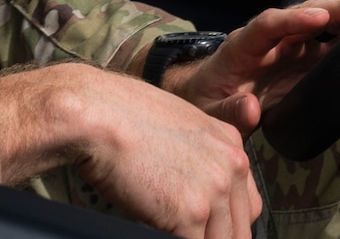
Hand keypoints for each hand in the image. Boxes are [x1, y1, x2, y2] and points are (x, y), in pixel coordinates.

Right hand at [0, 63, 259, 238]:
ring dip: (195, 238)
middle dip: (212, 234)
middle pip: (239, 227)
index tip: (204, 227)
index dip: (224, 220)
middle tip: (181, 229)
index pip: (246, 203)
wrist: (93, 113)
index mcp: (229, 143)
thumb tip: (189, 186)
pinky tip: (153, 228)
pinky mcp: (191, 214)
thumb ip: (197, 156)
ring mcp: (214, 190)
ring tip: (165, 227)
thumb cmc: (118, 114)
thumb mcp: (174, 124)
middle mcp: (231, 165)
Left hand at [162, 0, 339, 131]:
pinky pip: (330, 39)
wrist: (208, 95)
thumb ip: (228, 112)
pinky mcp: (304, 58)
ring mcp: (289, 45)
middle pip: (303, 16)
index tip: (319, 18)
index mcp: (243, 46)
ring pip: (321, 21)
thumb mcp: (209, 112)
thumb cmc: (207, 100)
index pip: (267, 26)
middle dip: (335, 7)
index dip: (293, 21)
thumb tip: (251, 109)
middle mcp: (270, 38)